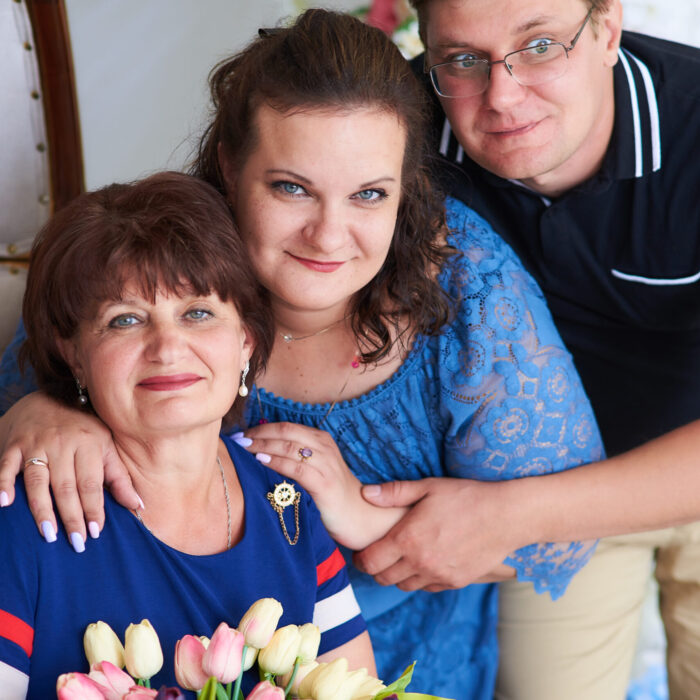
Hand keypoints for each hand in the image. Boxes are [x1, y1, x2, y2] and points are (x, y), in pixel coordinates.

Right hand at [0, 392, 138, 546]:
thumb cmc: (84, 429)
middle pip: (66, 486)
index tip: (96, 533)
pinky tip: (5, 503)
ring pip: (38, 480)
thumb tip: (139, 506)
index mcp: (90, 444)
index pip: (91, 483)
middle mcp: (63, 444)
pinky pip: (7, 466)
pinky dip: (4, 483)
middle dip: (72, 516)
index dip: (94, 508)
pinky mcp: (15, 445)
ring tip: (48, 533)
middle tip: (77, 543)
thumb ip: (120, 477)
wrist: (50, 398)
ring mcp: (37, 444)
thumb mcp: (107, 447)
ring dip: (42, 509)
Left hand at [237, 422, 404, 548]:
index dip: (260, 428)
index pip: (285, 426)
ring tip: (242, 448)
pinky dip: (276, 461)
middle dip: (257, 434)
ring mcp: (326, 463)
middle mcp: (324, 447)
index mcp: (320, 440)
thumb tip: (259, 452)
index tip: (239, 435)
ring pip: (288, 446)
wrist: (360, 516)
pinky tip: (260, 461)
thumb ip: (295, 458)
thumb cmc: (332, 495)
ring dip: (262, 445)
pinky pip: (295, 467)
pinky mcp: (325, 482)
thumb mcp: (315, 469)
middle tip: (235, 440)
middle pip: (284, 432)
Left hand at [354, 477, 518, 590]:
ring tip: (400, 558)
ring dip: (397, 575)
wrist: (505, 516)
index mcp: (408, 538)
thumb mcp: (428, 486)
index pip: (370, 561)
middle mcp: (420, 562)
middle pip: (383, 578)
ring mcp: (438, 575)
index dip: (360, 558)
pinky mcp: (454, 582)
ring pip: (403, 586)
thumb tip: (365, 493)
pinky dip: (419, 579)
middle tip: (377, 555)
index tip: (360, 551)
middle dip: (375, 568)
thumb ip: (394, 492)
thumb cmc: (465, 497)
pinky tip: (423, 562)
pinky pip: (427, 588)